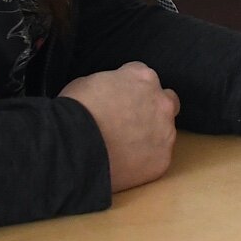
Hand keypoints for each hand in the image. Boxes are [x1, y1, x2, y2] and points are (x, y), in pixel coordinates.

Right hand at [58, 63, 179, 191]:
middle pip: (166, 102)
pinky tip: (124, 164)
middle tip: (130, 123)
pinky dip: (144, 161)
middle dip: (153, 109)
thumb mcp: (88, 82)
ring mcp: (165, 133)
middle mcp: (161, 102)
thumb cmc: (74, 112)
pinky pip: (157, 159)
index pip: (144, 77)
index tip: (118, 101)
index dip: (129, 90)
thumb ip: (110, 85)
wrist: (74, 147)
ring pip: (165, 133)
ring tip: (123, 148)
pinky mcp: (162, 160)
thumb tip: (109, 95)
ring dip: (150, 137)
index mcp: (143, 77)